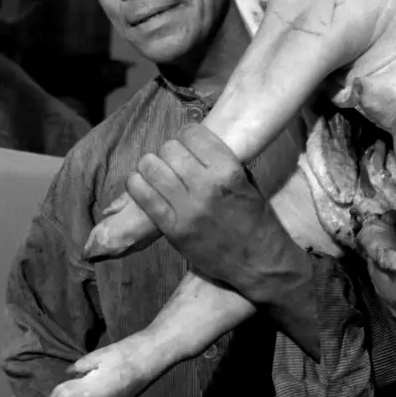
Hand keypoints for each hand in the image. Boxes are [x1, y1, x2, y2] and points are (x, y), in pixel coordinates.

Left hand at [124, 123, 297, 299]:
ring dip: (149, 165)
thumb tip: (193, 145)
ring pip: (151, 168)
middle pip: (169, 148)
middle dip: (168, 151)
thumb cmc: (256, 220)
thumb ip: (222, 162)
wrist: (259, 263)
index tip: (186, 143)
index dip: (186, 135)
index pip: (192, 134)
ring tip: (154, 171)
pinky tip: (141, 184)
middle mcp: (206, 186)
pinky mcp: (172, 229)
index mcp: (228, 171)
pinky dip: (136, 185)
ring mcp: (187, 209)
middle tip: (171, 161)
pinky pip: (143, 196)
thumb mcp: (247, 182)